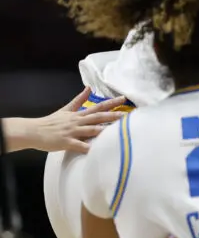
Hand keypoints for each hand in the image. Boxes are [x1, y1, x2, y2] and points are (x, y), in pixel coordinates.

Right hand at [6, 88, 126, 153]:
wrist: (33, 131)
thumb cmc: (51, 122)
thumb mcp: (66, 109)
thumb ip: (79, 100)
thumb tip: (89, 88)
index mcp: (79, 114)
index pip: (98, 106)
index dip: (111, 102)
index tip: (124, 98)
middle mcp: (78, 121)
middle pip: (98, 117)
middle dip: (113, 115)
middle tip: (126, 115)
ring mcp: (72, 131)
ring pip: (92, 130)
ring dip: (105, 130)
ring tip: (118, 131)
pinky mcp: (66, 142)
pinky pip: (80, 145)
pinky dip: (88, 147)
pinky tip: (97, 150)